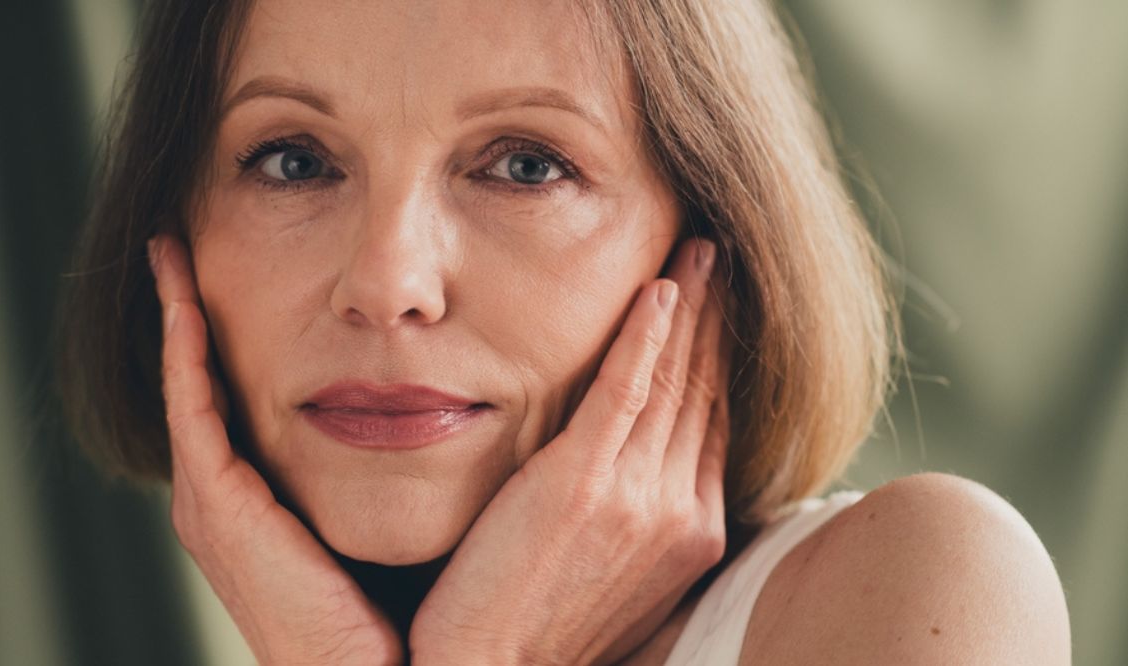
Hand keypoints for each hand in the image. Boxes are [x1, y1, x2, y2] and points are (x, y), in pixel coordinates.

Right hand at [148, 234, 402, 665]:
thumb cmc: (404, 609)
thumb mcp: (395, 518)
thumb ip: (400, 467)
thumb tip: (449, 409)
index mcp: (259, 504)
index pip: (233, 400)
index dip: (224, 339)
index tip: (228, 278)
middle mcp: (223, 501)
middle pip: (198, 386)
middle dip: (186, 316)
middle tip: (178, 246)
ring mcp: (213, 506)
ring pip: (185, 386)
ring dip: (178, 317)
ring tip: (171, 254)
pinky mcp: (220, 508)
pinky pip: (194, 408)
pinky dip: (184, 350)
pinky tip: (186, 296)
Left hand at [409, 238, 734, 664]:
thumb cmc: (538, 626)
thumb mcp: (611, 573)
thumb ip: (632, 514)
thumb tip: (633, 474)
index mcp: (688, 531)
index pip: (709, 420)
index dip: (714, 355)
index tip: (714, 304)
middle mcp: (678, 510)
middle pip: (702, 389)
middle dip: (714, 315)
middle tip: (718, 253)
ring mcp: (637, 497)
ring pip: (674, 379)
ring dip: (690, 305)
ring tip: (699, 250)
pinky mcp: (582, 484)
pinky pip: (628, 390)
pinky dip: (648, 334)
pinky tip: (660, 287)